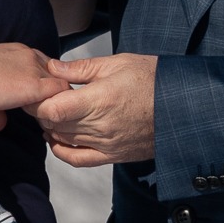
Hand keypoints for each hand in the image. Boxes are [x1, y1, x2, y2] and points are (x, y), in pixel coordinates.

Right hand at [0, 43, 70, 131]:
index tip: (36, 99)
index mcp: (18, 51)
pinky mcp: (36, 86)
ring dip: (55, 99)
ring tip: (47, 115)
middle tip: (45, 109)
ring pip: (60, 84)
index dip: (43, 83)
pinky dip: (56, 106)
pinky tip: (47, 117)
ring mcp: (34, 70)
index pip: (44, 65)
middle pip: (55, 74)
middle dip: (52, 91)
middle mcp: (30, 56)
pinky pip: (59, 94)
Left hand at [35, 52, 158, 165]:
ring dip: (53, 128)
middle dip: (43, 111)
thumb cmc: (153, 79)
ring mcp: (106, 144)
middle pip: (54, 124)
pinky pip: (78, 159)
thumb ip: (80, 68)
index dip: (39, 100)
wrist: (183, 105)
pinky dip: (62, 151)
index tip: (39, 91)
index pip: (52, 109)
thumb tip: (51, 68)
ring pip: (63, 140)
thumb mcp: (118, 63)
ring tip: (55, 113)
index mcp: (99, 99)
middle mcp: (100, 126)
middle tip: (43, 98)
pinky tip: (57, 140)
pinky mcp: (113, 155)